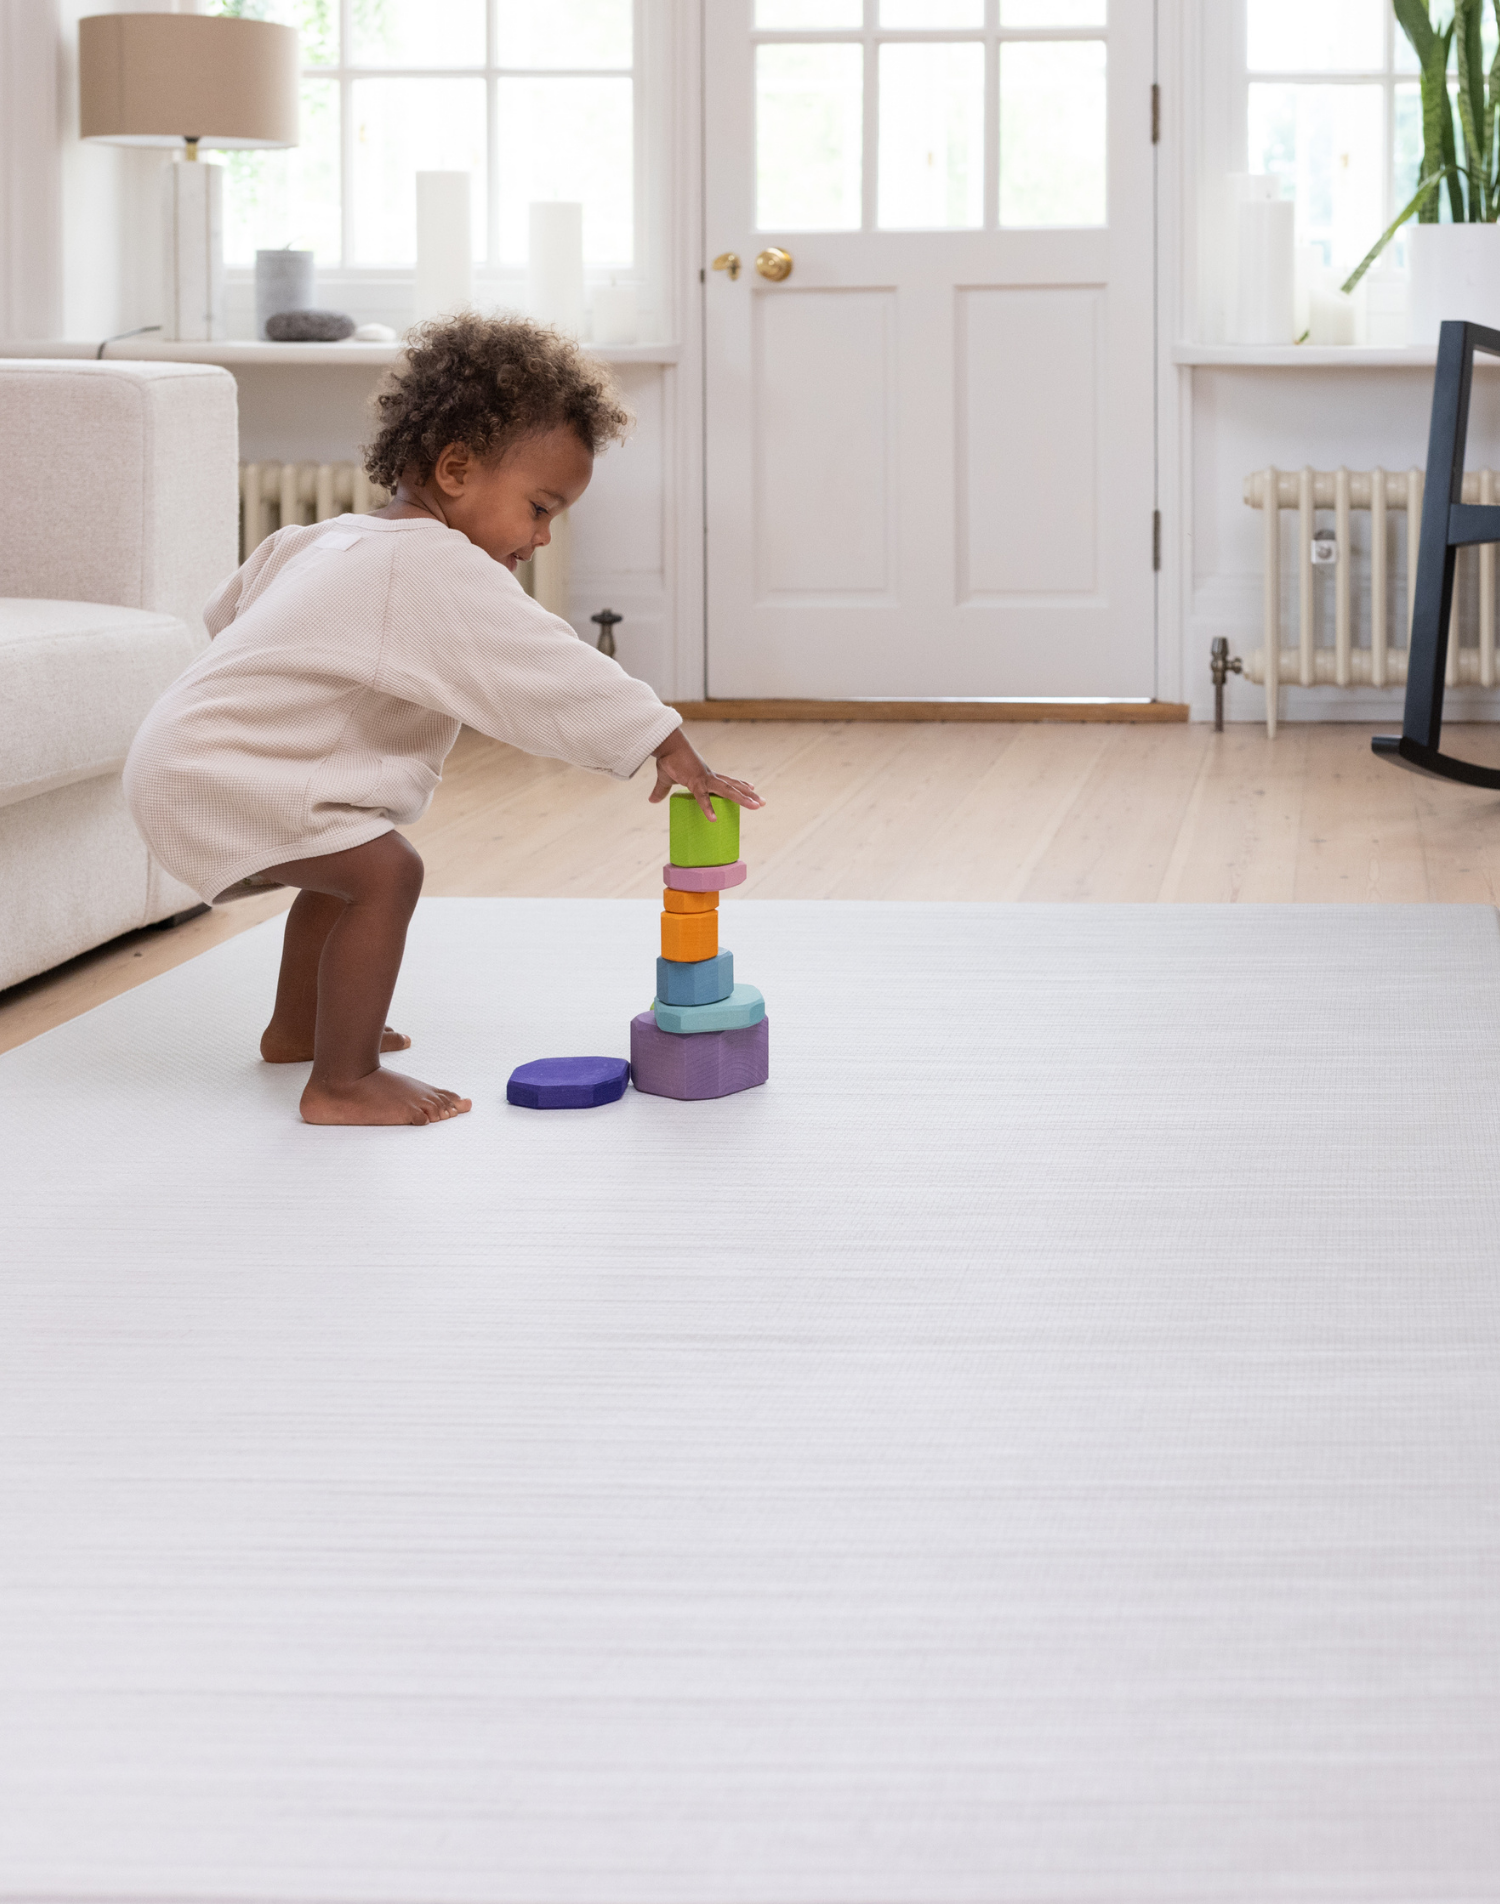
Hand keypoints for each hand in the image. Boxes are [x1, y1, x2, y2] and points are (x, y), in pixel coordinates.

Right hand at [649, 727, 764, 818]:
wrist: (666, 745)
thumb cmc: (668, 759)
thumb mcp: (665, 779)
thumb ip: (661, 791)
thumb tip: (651, 800)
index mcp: (705, 775)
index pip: (727, 780)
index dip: (739, 784)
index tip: (752, 787)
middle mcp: (709, 777)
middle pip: (733, 787)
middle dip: (748, 795)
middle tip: (763, 803)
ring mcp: (704, 778)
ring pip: (727, 791)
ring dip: (743, 798)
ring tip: (757, 806)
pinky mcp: (694, 781)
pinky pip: (702, 797)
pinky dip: (708, 808)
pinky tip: (714, 819)